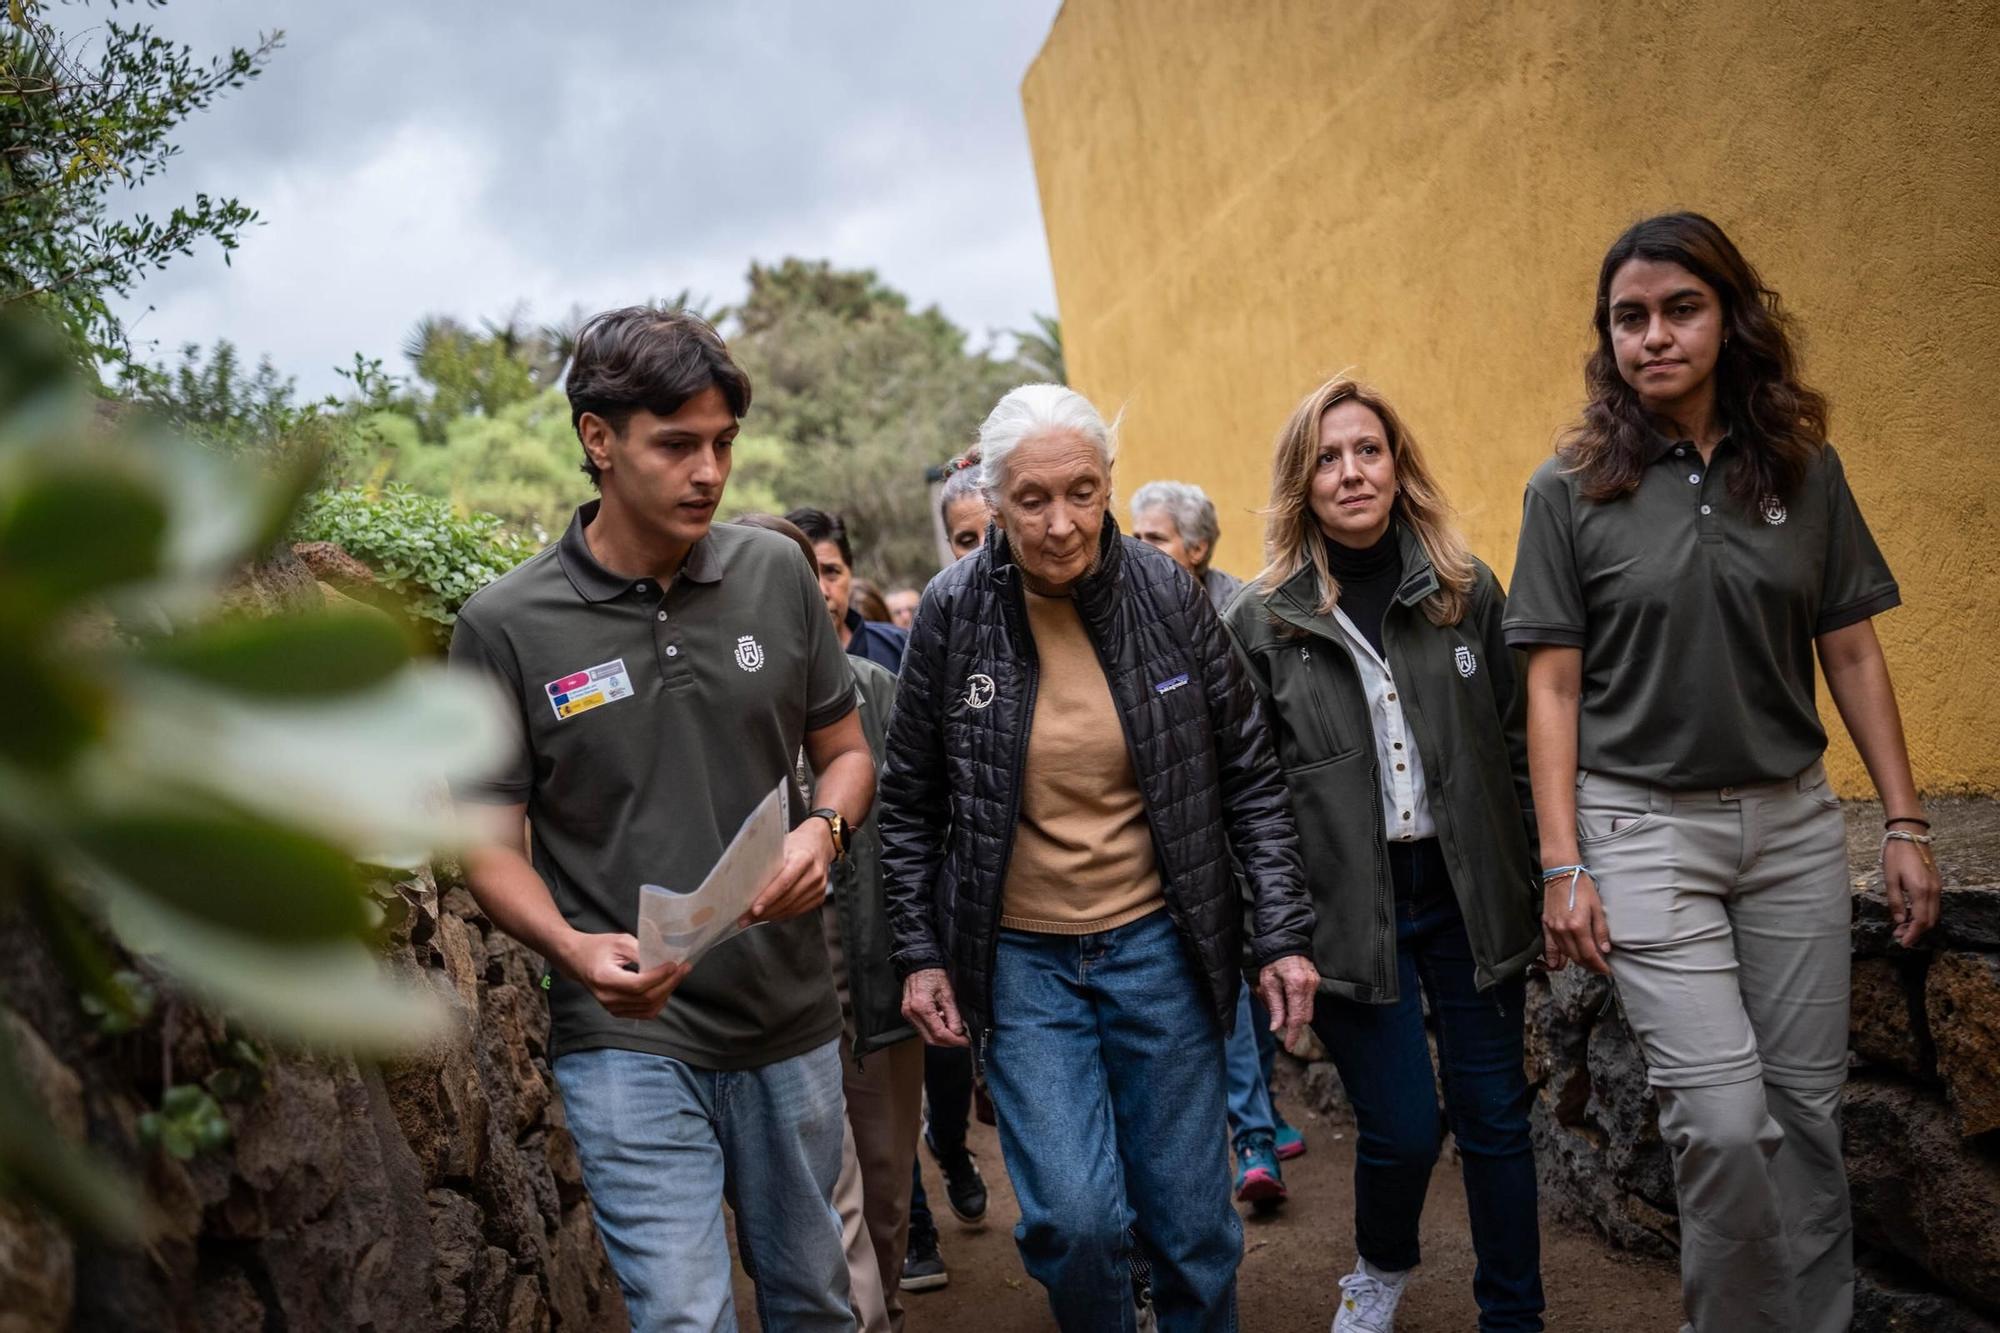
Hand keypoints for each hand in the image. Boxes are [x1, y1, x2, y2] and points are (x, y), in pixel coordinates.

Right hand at [560, 930, 689, 1020]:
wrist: (577, 960)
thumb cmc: (598, 947)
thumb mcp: (620, 942)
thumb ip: (641, 952)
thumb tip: (664, 960)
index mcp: (604, 979)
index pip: (638, 985)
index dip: (659, 976)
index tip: (674, 965)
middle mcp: (607, 998)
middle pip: (646, 998)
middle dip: (669, 984)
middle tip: (683, 969)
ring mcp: (611, 1007)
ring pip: (648, 1007)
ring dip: (666, 993)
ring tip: (677, 976)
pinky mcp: (617, 1011)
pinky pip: (643, 1013)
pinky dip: (658, 1002)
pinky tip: (665, 988)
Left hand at [743, 818, 836, 925]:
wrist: (819, 844)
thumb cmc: (797, 844)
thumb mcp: (782, 845)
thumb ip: (768, 861)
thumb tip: (745, 880)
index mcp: (804, 857)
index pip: (785, 882)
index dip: (768, 897)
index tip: (754, 909)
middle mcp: (814, 874)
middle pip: (787, 898)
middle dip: (765, 910)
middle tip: (745, 918)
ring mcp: (818, 887)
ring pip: (792, 908)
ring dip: (771, 915)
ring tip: (753, 919)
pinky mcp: (819, 897)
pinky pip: (797, 911)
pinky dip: (781, 914)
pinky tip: (769, 914)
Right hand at [901, 968, 968, 1047]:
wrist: (919, 962)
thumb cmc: (932, 973)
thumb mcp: (948, 992)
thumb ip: (953, 1014)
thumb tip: (959, 1031)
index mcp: (921, 1007)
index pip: (939, 1033)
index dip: (954, 1040)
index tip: (965, 1041)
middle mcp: (911, 1013)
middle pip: (931, 1039)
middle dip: (948, 1042)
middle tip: (962, 1039)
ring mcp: (908, 1014)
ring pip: (926, 1036)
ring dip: (942, 1037)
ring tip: (955, 1030)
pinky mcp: (908, 1013)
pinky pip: (922, 1028)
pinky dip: (934, 1030)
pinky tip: (944, 1023)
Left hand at [1257, 955, 1318, 1049]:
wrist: (1285, 942)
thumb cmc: (1272, 962)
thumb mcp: (1268, 983)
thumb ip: (1275, 1007)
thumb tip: (1276, 1028)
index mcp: (1296, 985)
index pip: (1297, 1017)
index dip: (1293, 1035)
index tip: (1289, 1047)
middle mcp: (1310, 985)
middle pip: (1305, 1016)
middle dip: (1293, 1023)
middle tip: (1278, 1019)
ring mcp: (1315, 983)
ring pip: (1308, 1010)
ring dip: (1295, 1014)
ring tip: (1281, 1003)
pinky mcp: (1316, 982)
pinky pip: (1308, 1001)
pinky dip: (1299, 1005)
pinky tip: (1288, 996)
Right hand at [1542, 870, 1612, 974]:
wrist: (1561, 873)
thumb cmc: (1581, 887)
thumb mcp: (1597, 907)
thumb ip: (1600, 931)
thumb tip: (1605, 950)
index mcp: (1578, 926)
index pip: (1590, 954)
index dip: (1599, 965)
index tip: (1606, 970)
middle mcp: (1563, 930)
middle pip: (1577, 957)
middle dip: (1589, 965)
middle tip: (1599, 968)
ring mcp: (1553, 928)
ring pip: (1565, 953)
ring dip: (1576, 961)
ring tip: (1586, 963)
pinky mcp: (1546, 924)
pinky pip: (1549, 946)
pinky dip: (1554, 957)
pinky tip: (1557, 964)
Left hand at [1884, 837, 1941, 946]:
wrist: (1909, 835)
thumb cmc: (1896, 855)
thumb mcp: (1890, 878)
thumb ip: (1895, 901)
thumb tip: (1899, 920)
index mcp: (1921, 891)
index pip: (1921, 921)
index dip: (1912, 934)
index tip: (1902, 942)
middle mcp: (1933, 891)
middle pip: (1929, 920)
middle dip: (1916, 931)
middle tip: (1899, 936)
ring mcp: (1937, 886)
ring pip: (1933, 913)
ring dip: (1920, 923)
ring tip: (1902, 927)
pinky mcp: (1936, 882)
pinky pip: (1933, 905)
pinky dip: (1923, 913)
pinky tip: (1910, 914)